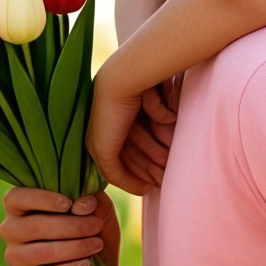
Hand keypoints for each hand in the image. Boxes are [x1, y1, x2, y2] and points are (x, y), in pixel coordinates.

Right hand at [0, 186, 120, 265]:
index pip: (16, 198)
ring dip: (73, 247)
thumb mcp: (99, 211)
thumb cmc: (93, 232)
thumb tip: (83, 203)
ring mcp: (14, 257)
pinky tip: (85, 265)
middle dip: (70, 225)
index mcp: (19, 206)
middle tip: (97, 225)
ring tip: (96, 245)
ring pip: (40, 252)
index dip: (41, 199)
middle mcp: (10, 230)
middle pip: (33, 226)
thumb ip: (94, 200)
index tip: (69, 204)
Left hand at [88, 56, 176, 194]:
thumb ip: (156, 116)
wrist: (128, 77)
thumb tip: (168, 122)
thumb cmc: (145, 83)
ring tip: (163, 180)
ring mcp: (98, 141)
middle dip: (147, 169)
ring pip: (123, 166)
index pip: (126, 144)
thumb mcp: (151, 104)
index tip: (159, 168)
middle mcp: (101, 130)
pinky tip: (146, 188)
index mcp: (111, 115)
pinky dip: (131, 183)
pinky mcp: (101, 150)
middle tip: (164, 180)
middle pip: (125, 156)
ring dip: (146, 173)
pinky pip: (115, 174)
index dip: (144, 158)